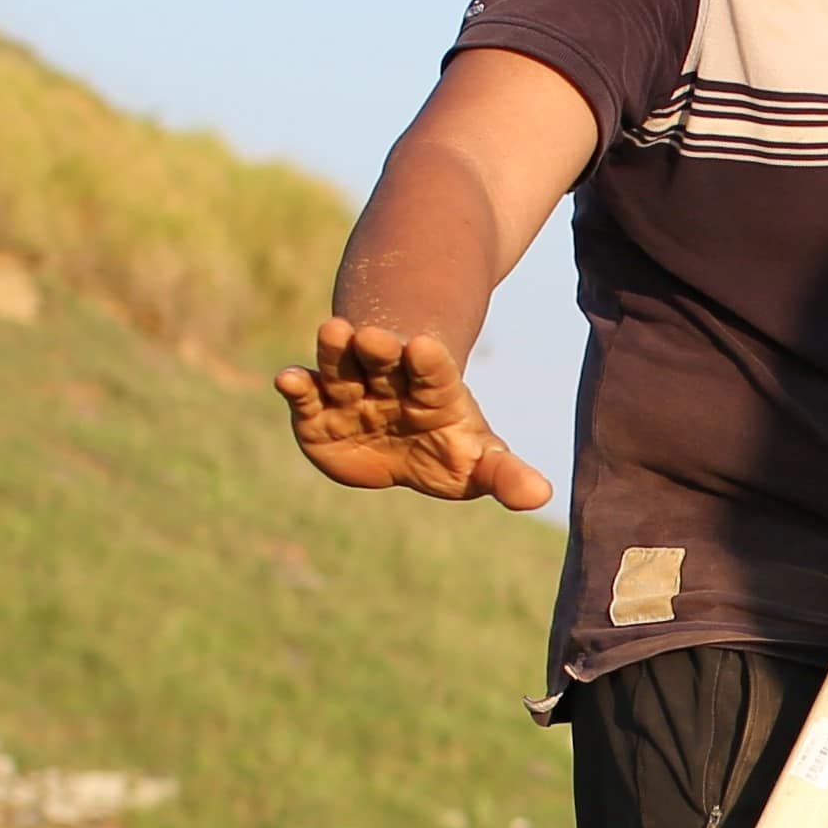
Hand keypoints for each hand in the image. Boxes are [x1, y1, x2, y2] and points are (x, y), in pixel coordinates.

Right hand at [277, 317, 553, 508]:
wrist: (401, 445)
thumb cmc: (447, 449)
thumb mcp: (479, 463)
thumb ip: (504, 474)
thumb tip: (541, 496)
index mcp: (434, 392)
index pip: (434, 373)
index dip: (429, 361)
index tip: (425, 346)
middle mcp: (390, 383)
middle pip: (385, 360)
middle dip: (380, 348)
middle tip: (374, 335)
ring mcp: (351, 393)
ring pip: (342, 366)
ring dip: (336, 350)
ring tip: (333, 330)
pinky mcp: (316, 411)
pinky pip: (305, 395)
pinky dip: (296, 385)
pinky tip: (286, 377)